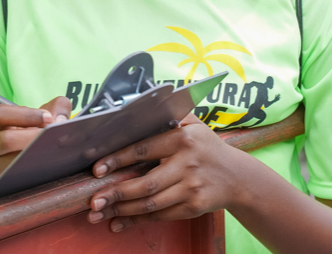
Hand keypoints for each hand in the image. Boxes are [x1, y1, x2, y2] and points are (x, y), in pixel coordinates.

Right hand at [0, 96, 71, 180]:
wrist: (19, 164)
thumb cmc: (29, 135)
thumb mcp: (38, 118)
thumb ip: (55, 108)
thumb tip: (62, 114)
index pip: (0, 115)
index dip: (26, 115)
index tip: (49, 118)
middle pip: (5, 140)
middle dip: (33, 137)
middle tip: (54, 135)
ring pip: (11, 162)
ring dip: (37, 154)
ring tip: (54, 149)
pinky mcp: (2, 181)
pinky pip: (19, 178)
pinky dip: (38, 169)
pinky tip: (52, 163)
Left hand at [86, 114, 248, 232]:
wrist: (238, 177)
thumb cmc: (207, 147)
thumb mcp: (194, 125)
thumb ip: (169, 116)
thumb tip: (134, 108)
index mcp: (183, 138)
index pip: (144, 149)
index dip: (119, 159)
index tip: (98, 168)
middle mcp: (188, 164)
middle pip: (146, 183)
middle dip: (116, 193)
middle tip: (93, 200)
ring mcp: (191, 188)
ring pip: (151, 203)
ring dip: (122, 210)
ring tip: (99, 213)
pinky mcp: (194, 207)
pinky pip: (160, 216)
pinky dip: (136, 221)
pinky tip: (118, 223)